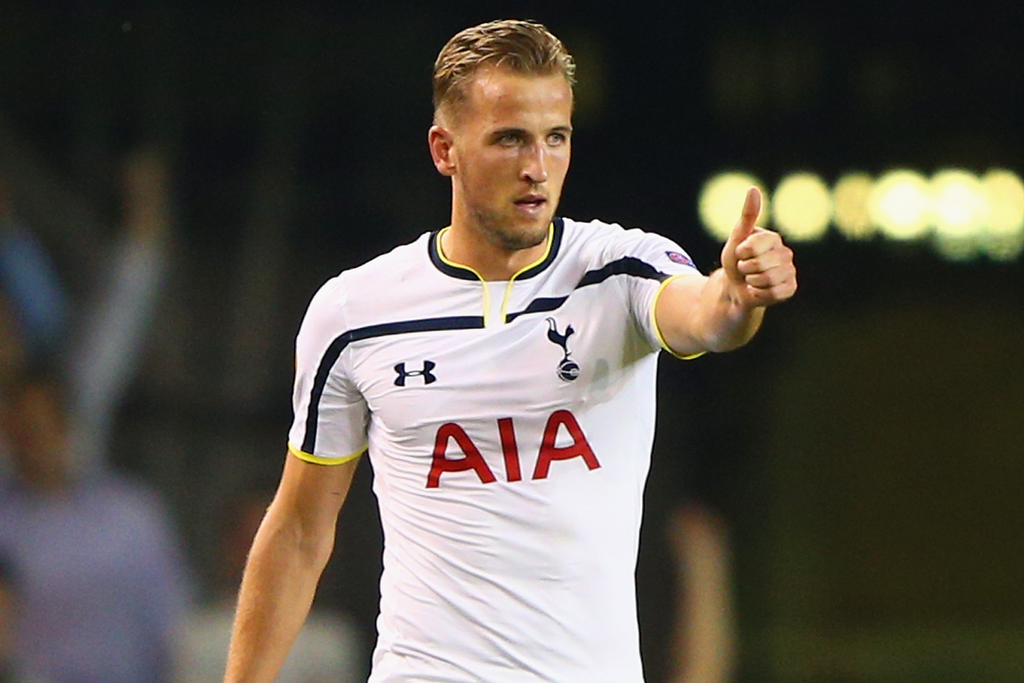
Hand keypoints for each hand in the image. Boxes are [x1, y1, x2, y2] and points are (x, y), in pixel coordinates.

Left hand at [720, 187, 796, 307]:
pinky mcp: (790, 288)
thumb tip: (754, 188)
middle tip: (745, 268)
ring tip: (751, 279)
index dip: (742, 252)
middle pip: (760, 264)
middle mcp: (786, 253)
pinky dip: (760, 293)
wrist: (735, 287)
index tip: (741, 253)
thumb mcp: (737, 237)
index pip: (754, 245)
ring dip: (752, 282)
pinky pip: (774, 293)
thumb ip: (747, 215)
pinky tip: (759, 289)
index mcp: (773, 238)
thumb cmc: (735, 260)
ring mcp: (790, 271)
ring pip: (768, 279)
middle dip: (745, 268)